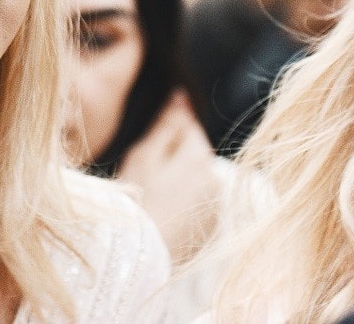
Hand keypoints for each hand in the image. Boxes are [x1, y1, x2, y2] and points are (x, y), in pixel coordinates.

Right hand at [116, 91, 221, 264]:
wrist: (138, 256)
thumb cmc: (136, 201)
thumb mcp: (144, 156)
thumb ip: (166, 125)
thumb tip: (182, 96)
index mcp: (199, 158)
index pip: (191, 128)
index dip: (167, 132)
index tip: (148, 147)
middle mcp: (216, 181)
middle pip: (195, 155)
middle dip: (174, 159)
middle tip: (143, 176)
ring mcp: (216, 208)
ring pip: (198, 181)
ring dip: (180, 182)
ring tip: (151, 199)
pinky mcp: (211, 231)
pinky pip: (199, 206)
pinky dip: (185, 205)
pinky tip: (162, 216)